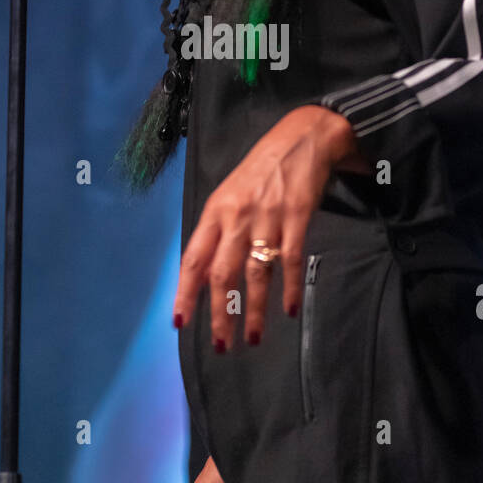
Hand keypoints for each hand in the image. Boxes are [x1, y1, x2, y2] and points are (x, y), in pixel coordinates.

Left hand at [172, 105, 363, 349]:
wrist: (301, 138)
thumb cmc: (261, 170)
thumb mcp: (229, 194)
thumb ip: (218, 231)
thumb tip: (204, 274)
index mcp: (215, 211)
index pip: (192, 258)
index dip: (185, 293)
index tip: (180, 323)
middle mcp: (236, 217)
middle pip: (221, 273)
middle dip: (219, 313)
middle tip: (221, 345)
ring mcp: (267, 217)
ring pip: (255, 272)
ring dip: (253, 309)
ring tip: (253, 338)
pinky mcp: (296, 217)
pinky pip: (289, 259)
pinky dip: (289, 287)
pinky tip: (288, 309)